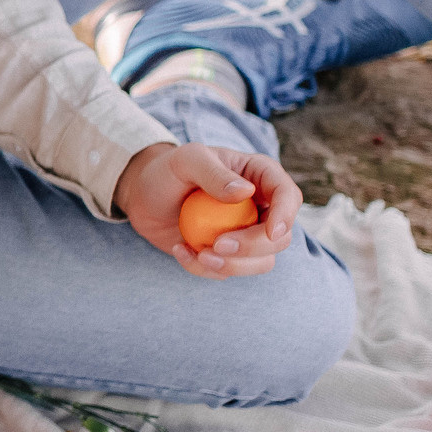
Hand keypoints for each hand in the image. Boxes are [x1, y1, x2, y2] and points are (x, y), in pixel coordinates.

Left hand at [114, 142, 300, 278]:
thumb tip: (246, 191)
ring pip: (262, 262)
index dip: (286, 216)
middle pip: (281, 238)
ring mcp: (245, 233)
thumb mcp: (186, 160)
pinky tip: (180, 251)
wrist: (142, 195)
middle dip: (253, 247)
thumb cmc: (167, 170)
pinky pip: (229, 271)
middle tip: (217, 245)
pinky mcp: (226, 254)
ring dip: (233, 266)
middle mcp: (260, 207)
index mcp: (259, 177)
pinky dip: (205, 269)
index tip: (271, 232)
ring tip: (198, 254)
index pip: (289, 196)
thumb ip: (214, 173)